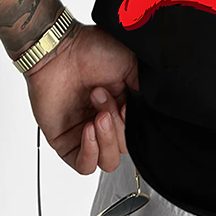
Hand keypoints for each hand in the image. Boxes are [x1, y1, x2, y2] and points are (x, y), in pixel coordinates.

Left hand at [25, 21, 139, 174]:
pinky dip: (90, 152)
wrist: (60, 50)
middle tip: (104, 99)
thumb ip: (144, 90)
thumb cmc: (90, 49)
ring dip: (106, 140)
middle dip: (117, 125)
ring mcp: (85, 133)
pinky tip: (88, 129)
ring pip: (107, 161)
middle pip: (124, 148)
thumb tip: (154, 109)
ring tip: (97, 116)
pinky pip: (83, 165)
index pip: (137, 133)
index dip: (135, 125)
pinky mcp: (65, 141)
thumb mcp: (131, 63)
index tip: (129, 104)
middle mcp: (105, 121)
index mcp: (123, 105)